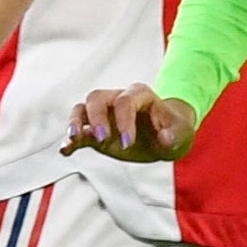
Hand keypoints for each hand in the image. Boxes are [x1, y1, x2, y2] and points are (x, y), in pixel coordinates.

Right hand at [64, 83, 199, 161]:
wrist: (167, 136)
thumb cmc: (174, 129)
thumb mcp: (181, 132)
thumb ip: (175, 135)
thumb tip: (164, 138)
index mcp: (139, 95)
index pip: (125, 101)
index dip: (124, 120)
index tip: (128, 143)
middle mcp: (117, 100)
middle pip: (96, 98)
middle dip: (96, 117)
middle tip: (102, 139)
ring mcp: (104, 115)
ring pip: (81, 109)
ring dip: (75, 122)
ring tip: (74, 138)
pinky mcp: (96, 131)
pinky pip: (79, 131)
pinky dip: (70, 140)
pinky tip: (65, 151)